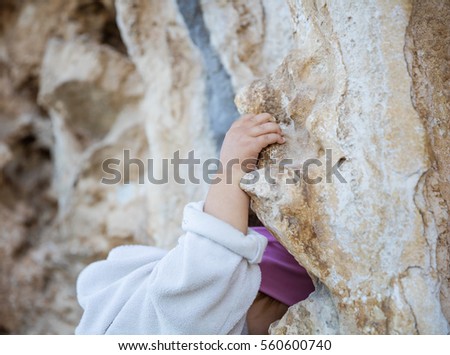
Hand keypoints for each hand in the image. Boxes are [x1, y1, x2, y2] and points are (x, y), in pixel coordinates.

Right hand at [204, 113, 284, 233]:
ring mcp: (245, 136)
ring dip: (277, 129)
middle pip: (260, 118)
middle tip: (276, 129)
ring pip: (267, 126)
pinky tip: (281, 141)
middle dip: (271, 121)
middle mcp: (239, 131)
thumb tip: (250, 137)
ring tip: (281, 135)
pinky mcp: (252, 144)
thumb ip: (238, 140)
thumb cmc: (231, 166)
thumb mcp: (231, 148)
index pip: (248, 117)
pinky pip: (269, 136)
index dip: (259, 118)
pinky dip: (277, 137)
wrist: (229, 175)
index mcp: (233, 131)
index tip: (266, 123)